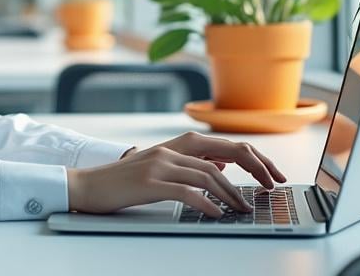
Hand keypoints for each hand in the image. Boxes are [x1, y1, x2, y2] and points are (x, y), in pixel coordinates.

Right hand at [67, 131, 286, 217]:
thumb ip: (189, 164)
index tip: (271, 175)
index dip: (254, 158)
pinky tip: (216, 213)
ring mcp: (160, 164)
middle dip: (254, 169)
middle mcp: (171, 150)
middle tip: (270, 188)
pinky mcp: (150, 182)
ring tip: (243, 209)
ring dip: (231, 193)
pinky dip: (205, 202)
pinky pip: (186, 191)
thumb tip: (220, 167)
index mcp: (176, 146)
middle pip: (223, 154)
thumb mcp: (160, 167)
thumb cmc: (124, 181)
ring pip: (208, 174)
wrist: (88, 185)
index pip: (225, 145)